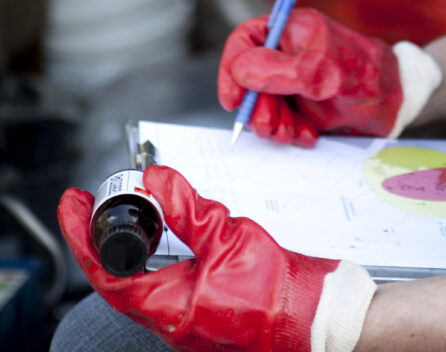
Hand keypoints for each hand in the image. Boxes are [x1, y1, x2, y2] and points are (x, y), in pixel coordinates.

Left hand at [58, 165, 373, 351]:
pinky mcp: (205, 311)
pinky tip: (167, 234)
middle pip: (121, 279)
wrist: (318, 317)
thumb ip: (188, 207)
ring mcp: (188, 319)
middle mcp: (173, 320)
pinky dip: (158, 256)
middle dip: (102, 238)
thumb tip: (155, 180)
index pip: (108, 273)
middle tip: (93, 202)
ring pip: (144, 281)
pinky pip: (169, 284)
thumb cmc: (280, 290)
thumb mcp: (229, 236)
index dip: (83, 237)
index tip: (72, 205)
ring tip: (129, 210)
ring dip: (130, 246)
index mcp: (171, 308)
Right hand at [218, 8, 402, 145]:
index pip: (244, 40)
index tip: (232, 99)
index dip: (232, 69)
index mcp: (291, 30)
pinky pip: (281, 121)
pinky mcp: (303, 104)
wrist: (398, 103)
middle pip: (249, 78)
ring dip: (271, 124)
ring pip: (262, 104)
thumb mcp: (321, 72)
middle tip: (267, 126)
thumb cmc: (366, 77)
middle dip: (255, 106)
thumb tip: (239, 71)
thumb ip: (278, 71)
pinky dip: (289, 132)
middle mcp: (288, 53)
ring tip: (290, 134)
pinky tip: (308, 135)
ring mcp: (295, 80)